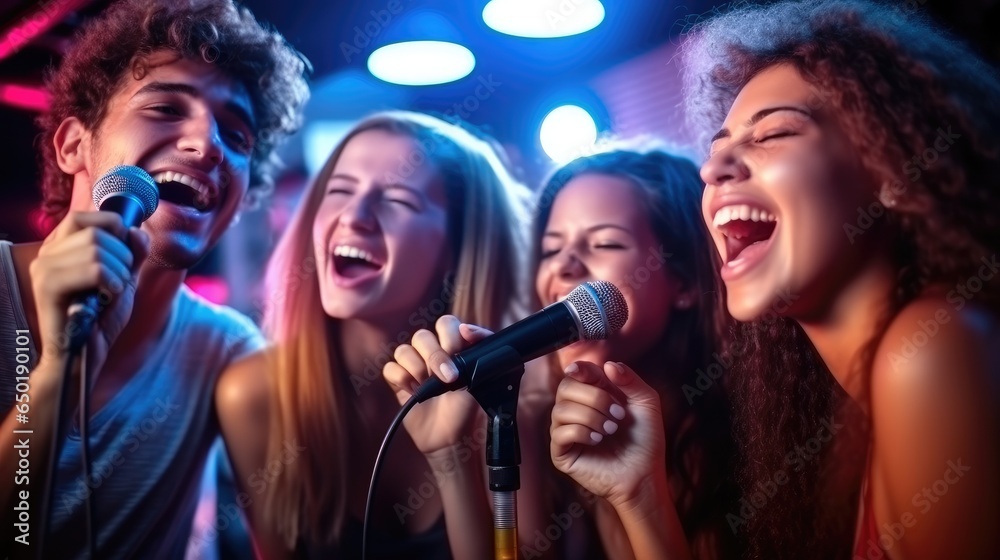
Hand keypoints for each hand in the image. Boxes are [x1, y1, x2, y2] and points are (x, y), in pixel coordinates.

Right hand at [29, 211, 148, 373]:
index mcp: (60, 248)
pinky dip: (112, 282)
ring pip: (96, 249)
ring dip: (118, 272)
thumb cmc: (100, 318)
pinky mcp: (47, 287)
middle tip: (118, 281)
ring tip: (111, 292)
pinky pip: (94, 270)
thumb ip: (133, 252)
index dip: (112, 228)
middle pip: (96, 233)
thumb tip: (137, 230)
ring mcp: (43, 269)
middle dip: (122, 257)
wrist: (83, 355)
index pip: (84, 216)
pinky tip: (107, 297)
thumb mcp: (124, 278)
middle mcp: (47, 254)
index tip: (123, 255)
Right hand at [383, 315, 492, 454]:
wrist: (455, 438)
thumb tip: (467, 330)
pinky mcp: (399, 383)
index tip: (460, 348)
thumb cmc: (471, 407)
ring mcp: (414, 367)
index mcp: (453, 346)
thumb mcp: (484, 377)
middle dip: (435, 355)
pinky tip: (413, 391)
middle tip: (448, 377)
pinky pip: (390, 368)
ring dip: (417, 367)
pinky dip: (401, 378)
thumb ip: (482, 350)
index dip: (450, 333)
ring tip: (428, 386)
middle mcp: (432, 353)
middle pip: (422, 336)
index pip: (446, 324)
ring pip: (403, 350)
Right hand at [550, 361, 666, 509]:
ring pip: (561, 409)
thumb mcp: (645, 403)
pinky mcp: (561, 452)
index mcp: (594, 394)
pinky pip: (559, 432)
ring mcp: (567, 430)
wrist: (644, 475)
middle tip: (617, 414)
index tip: (591, 374)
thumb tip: (607, 364)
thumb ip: (629, 379)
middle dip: (594, 397)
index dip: (581, 370)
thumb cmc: (645, 441)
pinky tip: (597, 440)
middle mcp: (576, 410)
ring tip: (610, 429)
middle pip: (565, 387)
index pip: (577, 373)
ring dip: (590, 416)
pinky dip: (581, 431)